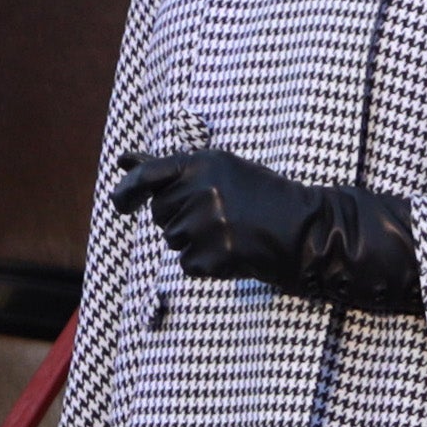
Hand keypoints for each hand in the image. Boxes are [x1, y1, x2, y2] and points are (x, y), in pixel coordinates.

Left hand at [112, 145, 423, 315]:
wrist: (306, 230)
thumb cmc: (263, 196)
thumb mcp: (220, 170)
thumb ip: (171, 169)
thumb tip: (123, 162)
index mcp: (203, 163)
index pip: (149, 176)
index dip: (128, 191)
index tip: (120, 203)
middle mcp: (200, 191)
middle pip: (162, 214)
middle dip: (180, 217)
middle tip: (219, 214)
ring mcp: (206, 226)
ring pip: (173, 240)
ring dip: (194, 241)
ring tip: (231, 231)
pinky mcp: (212, 256)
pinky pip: (188, 265)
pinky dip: (207, 264)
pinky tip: (233, 251)